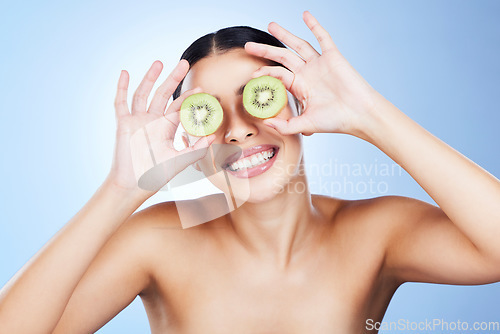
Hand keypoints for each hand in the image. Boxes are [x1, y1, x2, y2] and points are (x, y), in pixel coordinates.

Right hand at [106, 60, 214, 197]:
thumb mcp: (181, 160)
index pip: (178, 106)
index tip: (200, 88)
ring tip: (159, 63)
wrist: (135, 184)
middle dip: (173, 78)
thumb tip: (213, 136)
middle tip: (184, 63)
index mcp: (165, 127)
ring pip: (144, 93)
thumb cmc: (156, 174)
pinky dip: (122, 88)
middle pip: (163, 93)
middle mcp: (152, 120)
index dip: (188, 96)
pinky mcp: (124, 123)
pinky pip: (121, 102)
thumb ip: (197, 149)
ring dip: (150, 78)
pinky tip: (125, 73)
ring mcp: (137, 120)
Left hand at [244, 11, 384, 137]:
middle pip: (282, 56)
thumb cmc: (336, 121)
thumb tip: (266, 123)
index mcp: (300, 86)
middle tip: (249, 46)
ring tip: (270, 25)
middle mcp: (307, 73)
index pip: (278, 74)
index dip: (265, 73)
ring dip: (284, 34)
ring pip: (298, 44)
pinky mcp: (333, 57)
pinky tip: (305, 15)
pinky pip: (323, 38)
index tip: (253, 75)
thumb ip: (285, 126)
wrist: (359, 115)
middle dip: (265, 50)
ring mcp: (319, 64)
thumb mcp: (305, 125)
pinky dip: (315, 25)